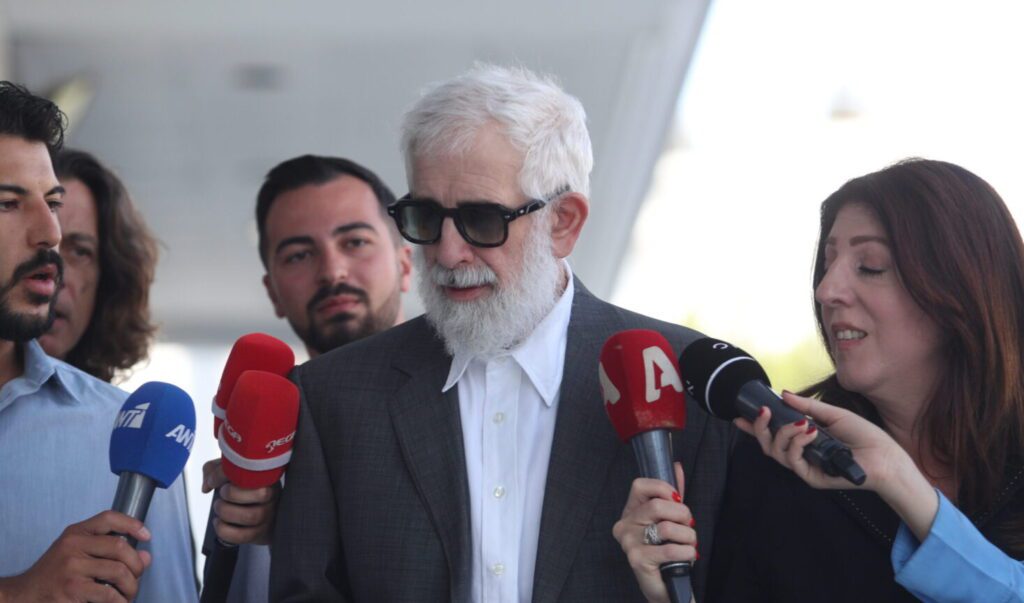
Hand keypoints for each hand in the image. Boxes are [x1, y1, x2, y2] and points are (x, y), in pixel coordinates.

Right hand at [0, 511, 150, 602]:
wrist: (25, 596)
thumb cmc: (55, 575)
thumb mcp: (77, 554)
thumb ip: (109, 552)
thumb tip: (145, 557)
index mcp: (75, 533)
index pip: (108, 518)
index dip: (132, 524)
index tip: (147, 536)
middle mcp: (73, 546)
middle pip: (120, 547)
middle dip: (136, 565)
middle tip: (136, 577)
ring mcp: (72, 567)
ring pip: (119, 572)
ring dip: (131, 587)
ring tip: (128, 595)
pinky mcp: (73, 589)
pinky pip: (109, 594)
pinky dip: (120, 602)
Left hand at [202, 458, 279, 544]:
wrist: (257, 510)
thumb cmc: (243, 488)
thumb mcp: (231, 472)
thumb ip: (216, 470)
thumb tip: (208, 485)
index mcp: (266, 476)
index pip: (254, 471)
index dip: (229, 474)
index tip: (215, 479)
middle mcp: (272, 495)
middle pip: (261, 494)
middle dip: (232, 494)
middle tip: (221, 494)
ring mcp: (269, 515)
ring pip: (251, 516)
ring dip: (227, 512)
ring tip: (219, 507)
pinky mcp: (261, 532)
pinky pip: (243, 536)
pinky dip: (225, 530)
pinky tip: (219, 522)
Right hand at [612, 463, 696, 602]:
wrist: (667, 585)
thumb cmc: (667, 550)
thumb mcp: (670, 519)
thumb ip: (672, 494)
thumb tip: (677, 467)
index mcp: (630, 512)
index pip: (639, 485)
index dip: (662, 488)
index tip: (677, 499)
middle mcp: (624, 525)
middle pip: (656, 506)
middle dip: (682, 514)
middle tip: (688, 525)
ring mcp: (629, 543)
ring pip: (666, 527)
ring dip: (688, 537)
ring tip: (688, 544)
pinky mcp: (637, 560)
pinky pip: (670, 549)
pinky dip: (686, 552)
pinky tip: (687, 556)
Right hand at [735, 391, 910, 491]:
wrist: (885, 457)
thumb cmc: (864, 436)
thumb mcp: (832, 414)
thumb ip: (806, 406)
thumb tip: (784, 394)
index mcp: (803, 439)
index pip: (773, 434)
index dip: (754, 427)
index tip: (738, 416)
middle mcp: (800, 454)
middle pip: (767, 445)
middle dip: (760, 428)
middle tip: (763, 411)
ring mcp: (805, 467)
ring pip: (776, 453)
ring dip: (783, 434)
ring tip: (801, 423)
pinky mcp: (812, 477)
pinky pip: (793, 461)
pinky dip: (797, 444)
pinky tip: (810, 433)